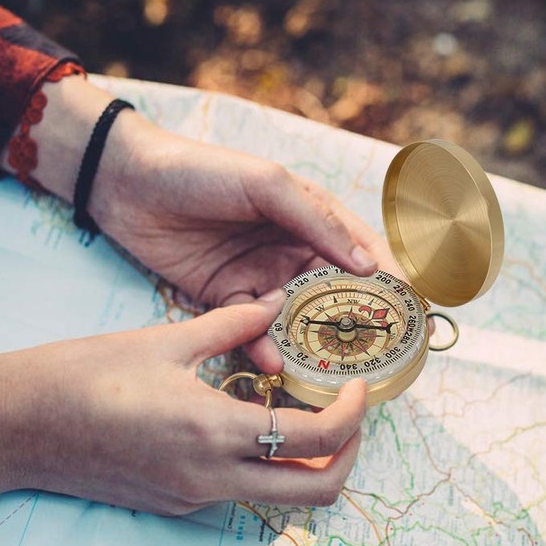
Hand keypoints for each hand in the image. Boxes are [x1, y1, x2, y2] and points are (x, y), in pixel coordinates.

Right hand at [0, 295, 366, 514]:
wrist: (15, 427)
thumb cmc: (83, 374)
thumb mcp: (165, 340)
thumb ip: (230, 323)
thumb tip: (271, 304)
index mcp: (214, 429)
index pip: (316, 440)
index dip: (353, 414)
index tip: (358, 386)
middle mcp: (212, 477)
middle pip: (317, 494)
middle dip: (348, 456)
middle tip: (348, 414)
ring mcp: (193, 498)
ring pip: (280, 497)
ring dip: (306, 461)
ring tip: (298, 410)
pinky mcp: (175, 503)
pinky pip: (239, 490)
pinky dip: (261, 462)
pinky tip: (242, 420)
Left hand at [1, 77, 401, 370]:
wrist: (128, 183)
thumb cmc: (204, 171)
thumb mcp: (268, 185)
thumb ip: (317, 222)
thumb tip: (368, 266)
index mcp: (311, 217)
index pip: (362, 253)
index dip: (392, 284)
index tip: (417, 316)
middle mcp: (292, 250)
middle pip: (335, 294)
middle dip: (357, 326)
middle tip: (380, 359)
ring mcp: (260, 277)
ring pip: (297, 320)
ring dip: (312, 345)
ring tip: (330, 374)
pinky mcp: (226, 298)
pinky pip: (252, 330)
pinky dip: (263, 347)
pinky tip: (274, 363)